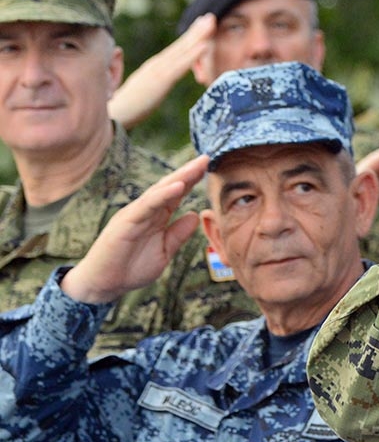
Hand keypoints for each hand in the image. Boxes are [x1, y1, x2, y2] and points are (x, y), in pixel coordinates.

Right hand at [61, 156, 207, 304]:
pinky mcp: (126, 222)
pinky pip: (147, 205)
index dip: (192, 181)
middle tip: (207, 157)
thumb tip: (195, 215)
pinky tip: (178, 186)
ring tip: (197, 166)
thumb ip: (178, 234)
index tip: (210, 168)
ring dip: (179, 177)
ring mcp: (135, 214)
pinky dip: (163, 195)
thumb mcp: (164, 251)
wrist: (105, 284)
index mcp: (156, 217)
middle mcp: (146, 211)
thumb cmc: (131, 268)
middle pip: (169, 187)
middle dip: (188, 172)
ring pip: (159, 191)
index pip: (176, 195)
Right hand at [109, 14, 215, 128]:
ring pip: (182, 51)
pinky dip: (193, 55)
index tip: (200, 24)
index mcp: (152, 68)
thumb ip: (122, 68)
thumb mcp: (128, 86)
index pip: (174, 50)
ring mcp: (157, 72)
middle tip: (211, 17)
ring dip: (198, 36)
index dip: (188, 37)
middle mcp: (155, 65)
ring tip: (211, 23)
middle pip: (180, 46)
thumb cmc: (119, 106)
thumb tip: (116, 50)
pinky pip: (180, 66)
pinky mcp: (160, 82)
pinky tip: (205, 45)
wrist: (111, 118)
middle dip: (197, 31)